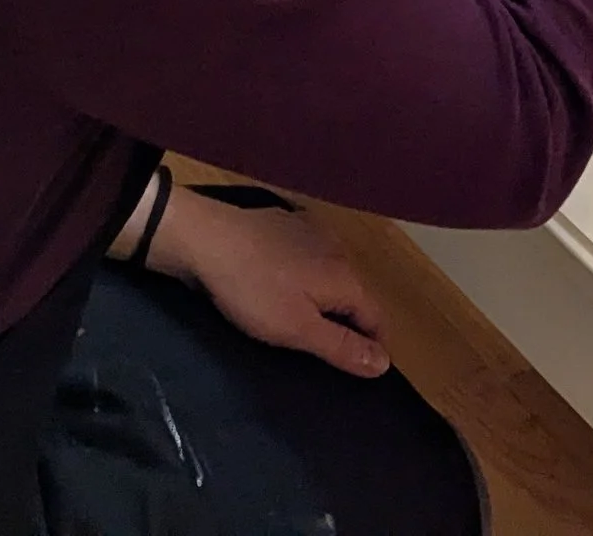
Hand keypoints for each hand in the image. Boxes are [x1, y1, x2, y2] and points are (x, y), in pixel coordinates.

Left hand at [151, 189, 389, 379]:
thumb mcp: (298, 329)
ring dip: (327, 298)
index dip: (374, 346)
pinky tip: (284, 285)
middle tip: (327, 351)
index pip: (376, 317)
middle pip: (355, 294)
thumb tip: (385, 362)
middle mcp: (337, 247)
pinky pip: (308, 256)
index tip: (361, 371)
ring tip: (305, 321)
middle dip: (349, 322)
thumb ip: (342, 346)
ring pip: (332, 273)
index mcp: (345, 276)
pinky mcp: (286, 222)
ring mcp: (311, 229)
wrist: (206, 238)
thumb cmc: (254, 291)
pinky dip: (306, 275)